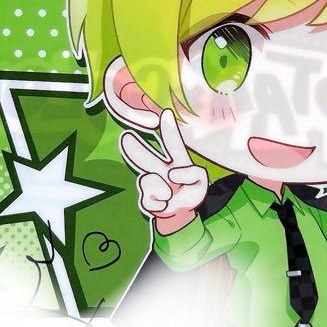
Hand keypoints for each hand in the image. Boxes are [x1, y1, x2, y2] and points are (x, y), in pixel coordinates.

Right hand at [119, 108, 208, 232]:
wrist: (180, 213)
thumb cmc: (191, 192)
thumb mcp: (200, 182)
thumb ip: (192, 173)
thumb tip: (171, 174)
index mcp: (177, 161)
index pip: (173, 144)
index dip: (169, 129)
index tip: (166, 114)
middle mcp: (161, 168)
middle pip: (146, 157)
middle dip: (135, 147)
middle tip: (125, 137)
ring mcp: (152, 183)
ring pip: (147, 180)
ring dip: (161, 190)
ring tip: (169, 194)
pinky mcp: (146, 199)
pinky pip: (149, 199)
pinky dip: (159, 204)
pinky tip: (164, 204)